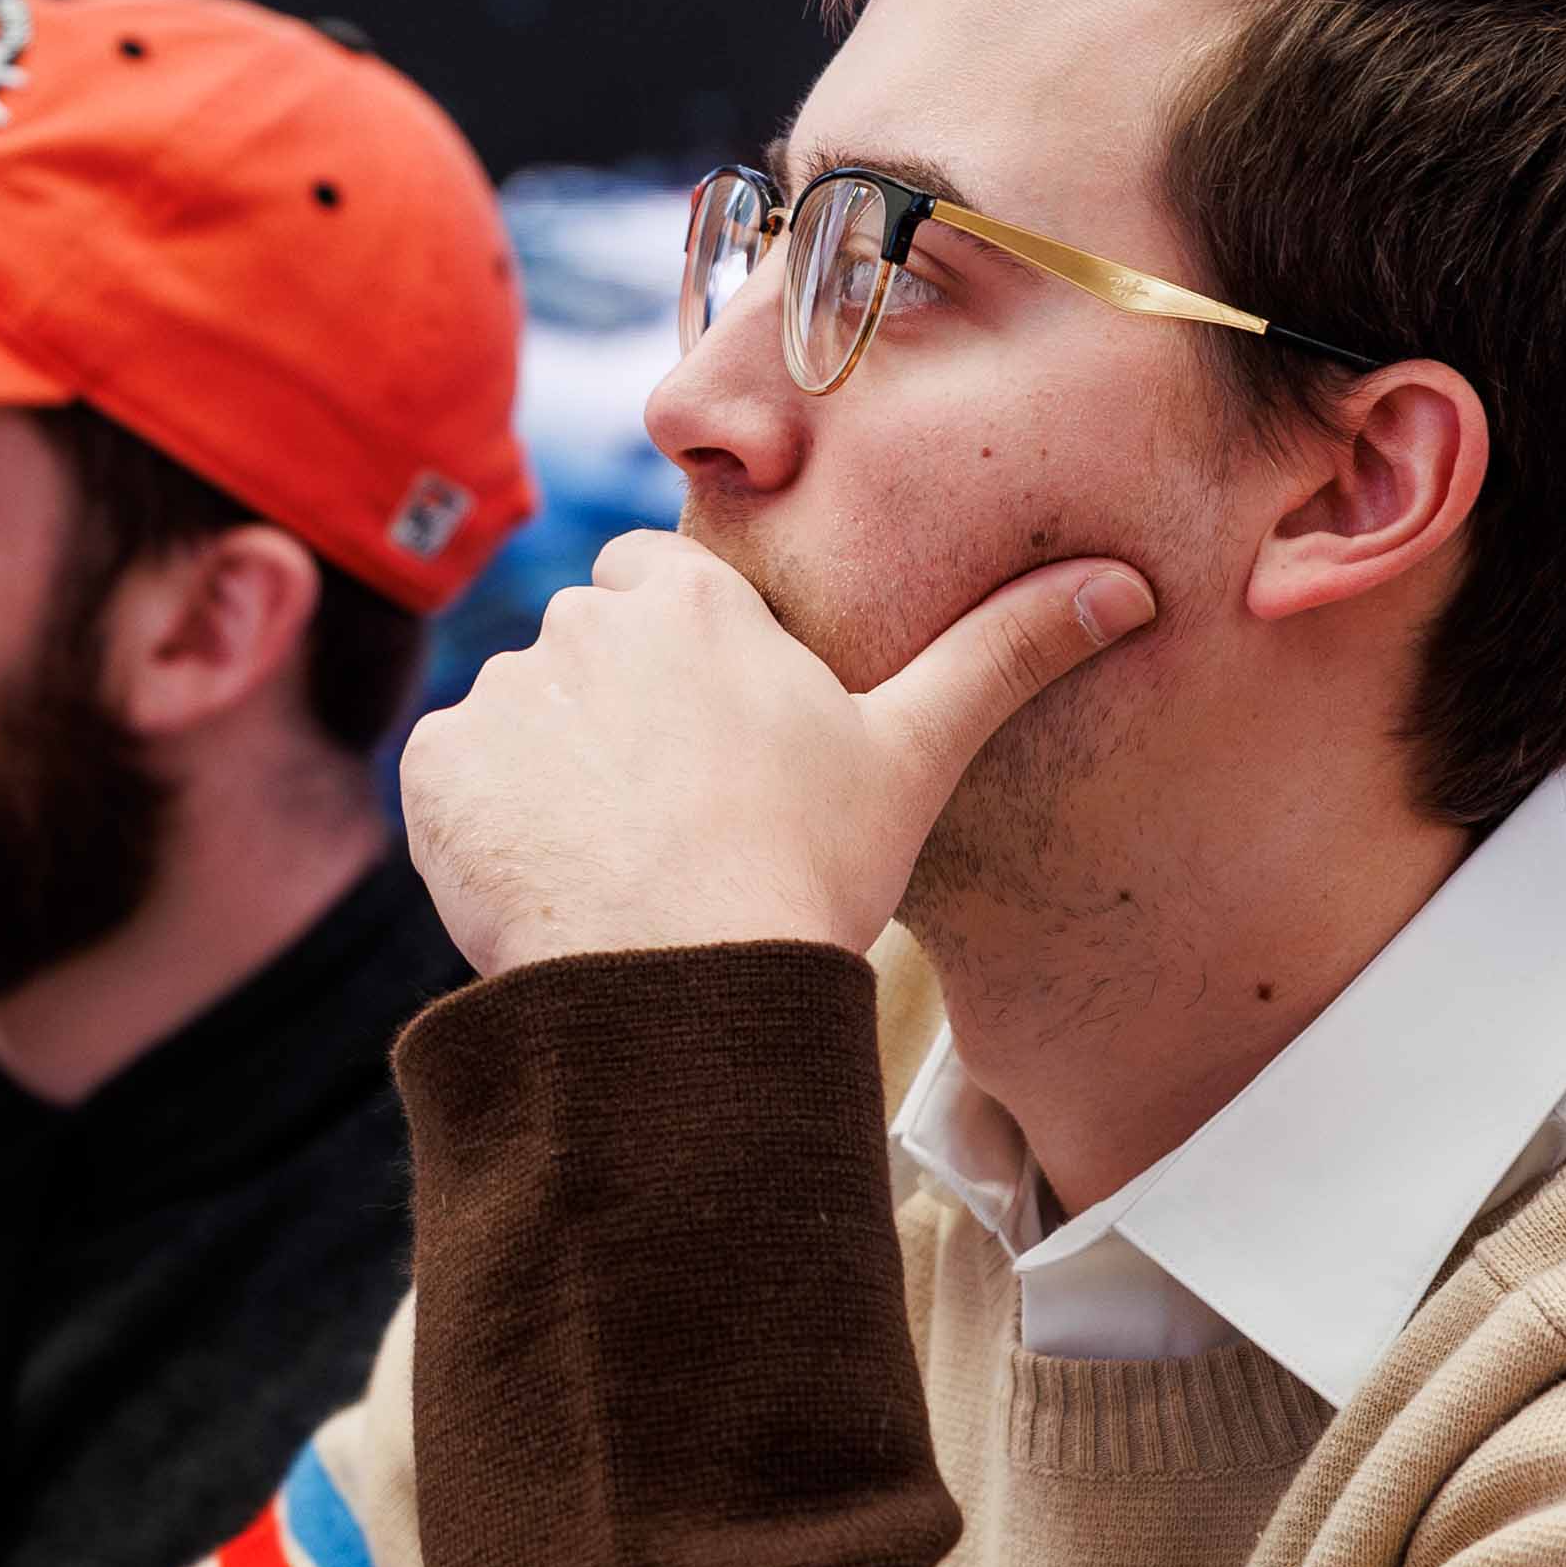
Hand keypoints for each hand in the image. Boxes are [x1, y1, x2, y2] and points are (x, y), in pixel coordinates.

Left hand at [399, 528, 1153, 977]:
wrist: (678, 981)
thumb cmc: (804, 869)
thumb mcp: (916, 754)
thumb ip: (1004, 654)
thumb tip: (1128, 585)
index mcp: (688, 600)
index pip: (659, 586)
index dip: (683, 662)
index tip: (712, 740)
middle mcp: (580, 621)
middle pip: (588, 652)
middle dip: (614, 718)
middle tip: (671, 816)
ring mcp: (501, 694)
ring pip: (523, 719)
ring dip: (550, 773)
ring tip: (613, 861)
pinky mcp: (437, 769)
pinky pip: (452, 776)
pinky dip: (485, 822)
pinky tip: (549, 876)